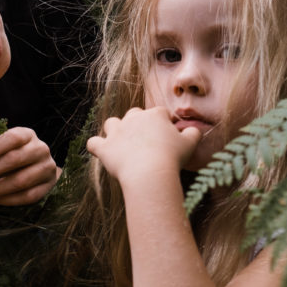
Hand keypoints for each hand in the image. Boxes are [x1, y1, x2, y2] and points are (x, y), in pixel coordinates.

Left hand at [0, 127, 60, 205]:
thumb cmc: (19, 153)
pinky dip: (10, 199)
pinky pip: (28, 196)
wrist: (43, 169)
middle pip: (14, 159)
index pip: (12, 138)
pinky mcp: (48, 186)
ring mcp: (47, 169)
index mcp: (28, 135)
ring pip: (21, 180)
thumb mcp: (7, 145)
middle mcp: (40, 149)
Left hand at [86, 107, 200, 184]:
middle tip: (147, 143)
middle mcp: (133, 118)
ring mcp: (117, 132)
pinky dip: (96, 146)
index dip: (165, 125)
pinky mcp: (105, 148)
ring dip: (115, 131)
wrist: (150, 173)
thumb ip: (193, 133)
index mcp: (155, 115)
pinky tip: (101, 151)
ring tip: (122, 144)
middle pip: (135, 115)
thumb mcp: (190, 144)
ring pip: (111, 123)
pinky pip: (93, 143)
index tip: (169, 138)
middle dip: (140, 125)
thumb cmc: (172, 158)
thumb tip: (193, 130)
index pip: (160, 114)